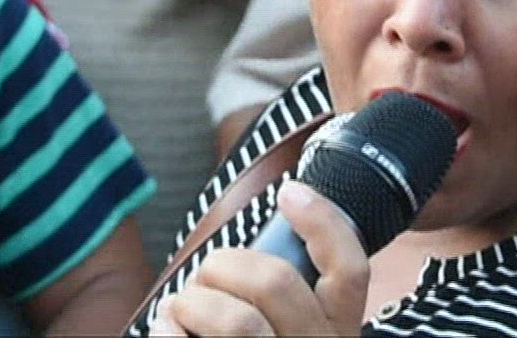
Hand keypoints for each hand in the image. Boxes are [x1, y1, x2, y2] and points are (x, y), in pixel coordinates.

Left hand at [148, 182, 369, 335]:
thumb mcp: (291, 334)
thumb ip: (284, 302)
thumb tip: (248, 257)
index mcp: (336, 337)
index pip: (351, 271)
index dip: (325, 223)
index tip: (290, 192)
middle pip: (277, 282)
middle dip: (225, 264)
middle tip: (204, 275)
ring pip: (238, 321)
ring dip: (194, 301)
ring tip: (180, 308)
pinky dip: (168, 335)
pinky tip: (166, 333)